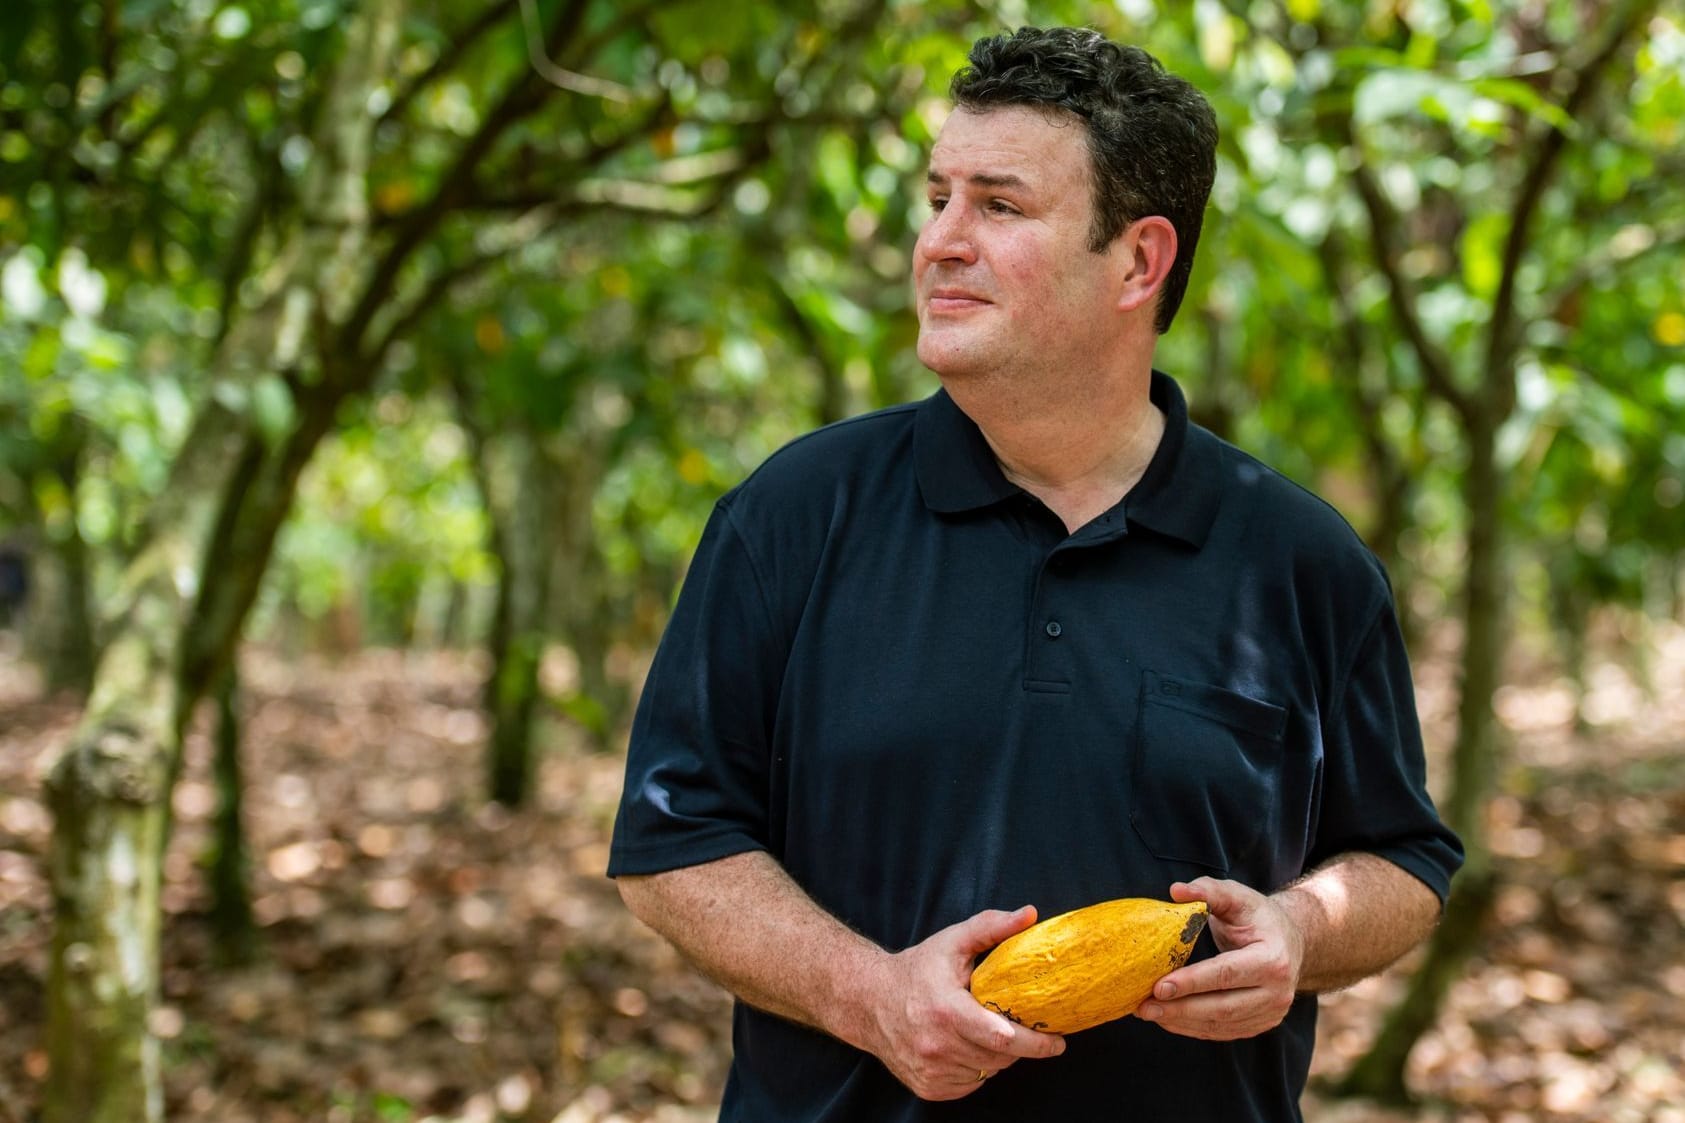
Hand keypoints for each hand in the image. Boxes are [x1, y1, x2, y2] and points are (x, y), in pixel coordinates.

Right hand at [857, 906, 1066, 1100]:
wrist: (869, 1001)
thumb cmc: (917, 969)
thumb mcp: (952, 942)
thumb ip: (991, 927)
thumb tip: (1030, 915)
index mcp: (946, 1010)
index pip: (1002, 1037)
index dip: (1035, 1043)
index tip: (1058, 1041)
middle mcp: (936, 1045)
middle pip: (1000, 1058)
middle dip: (1020, 1047)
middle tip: (1027, 1030)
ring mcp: (931, 1070)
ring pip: (987, 1073)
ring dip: (998, 1057)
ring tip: (990, 1032)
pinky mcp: (928, 1087)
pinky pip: (970, 1084)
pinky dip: (977, 1068)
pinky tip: (968, 1046)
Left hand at [1134, 878, 1303, 1040]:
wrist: (1291, 941)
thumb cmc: (1257, 917)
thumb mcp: (1237, 896)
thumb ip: (1208, 890)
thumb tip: (1176, 890)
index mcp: (1273, 958)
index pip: (1226, 973)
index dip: (1191, 982)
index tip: (1158, 987)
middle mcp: (1278, 992)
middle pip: (1223, 1007)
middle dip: (1180, 1009)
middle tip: (1144, 1006)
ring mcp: (1272, 1012)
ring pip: (1221, 1024)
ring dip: (1182, 1022)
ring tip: (1148, 1012)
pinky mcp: (1261, 1024)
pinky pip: (1224, 1031)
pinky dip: (1194, 1028)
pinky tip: (1168, 1020)